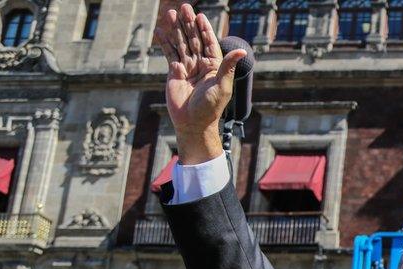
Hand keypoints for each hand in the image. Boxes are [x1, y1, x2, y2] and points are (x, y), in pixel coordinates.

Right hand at [155, 4, 245, 163]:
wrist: (193, 123)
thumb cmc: (210, 107)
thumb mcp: (222, 86)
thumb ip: (228, 67)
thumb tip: (242, 51)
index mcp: (215, 66)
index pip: (209, 43)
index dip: (205, 29)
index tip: (200, 16)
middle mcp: (201, 65)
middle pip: (194, 40)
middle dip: (189, 24)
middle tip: (184, 7)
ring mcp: (188, 68)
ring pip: (181, 44)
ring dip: (176, 29)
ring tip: (171, 13)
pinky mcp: (175, 73)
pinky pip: (169, 54)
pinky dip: (164, 43)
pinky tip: (160, 31)